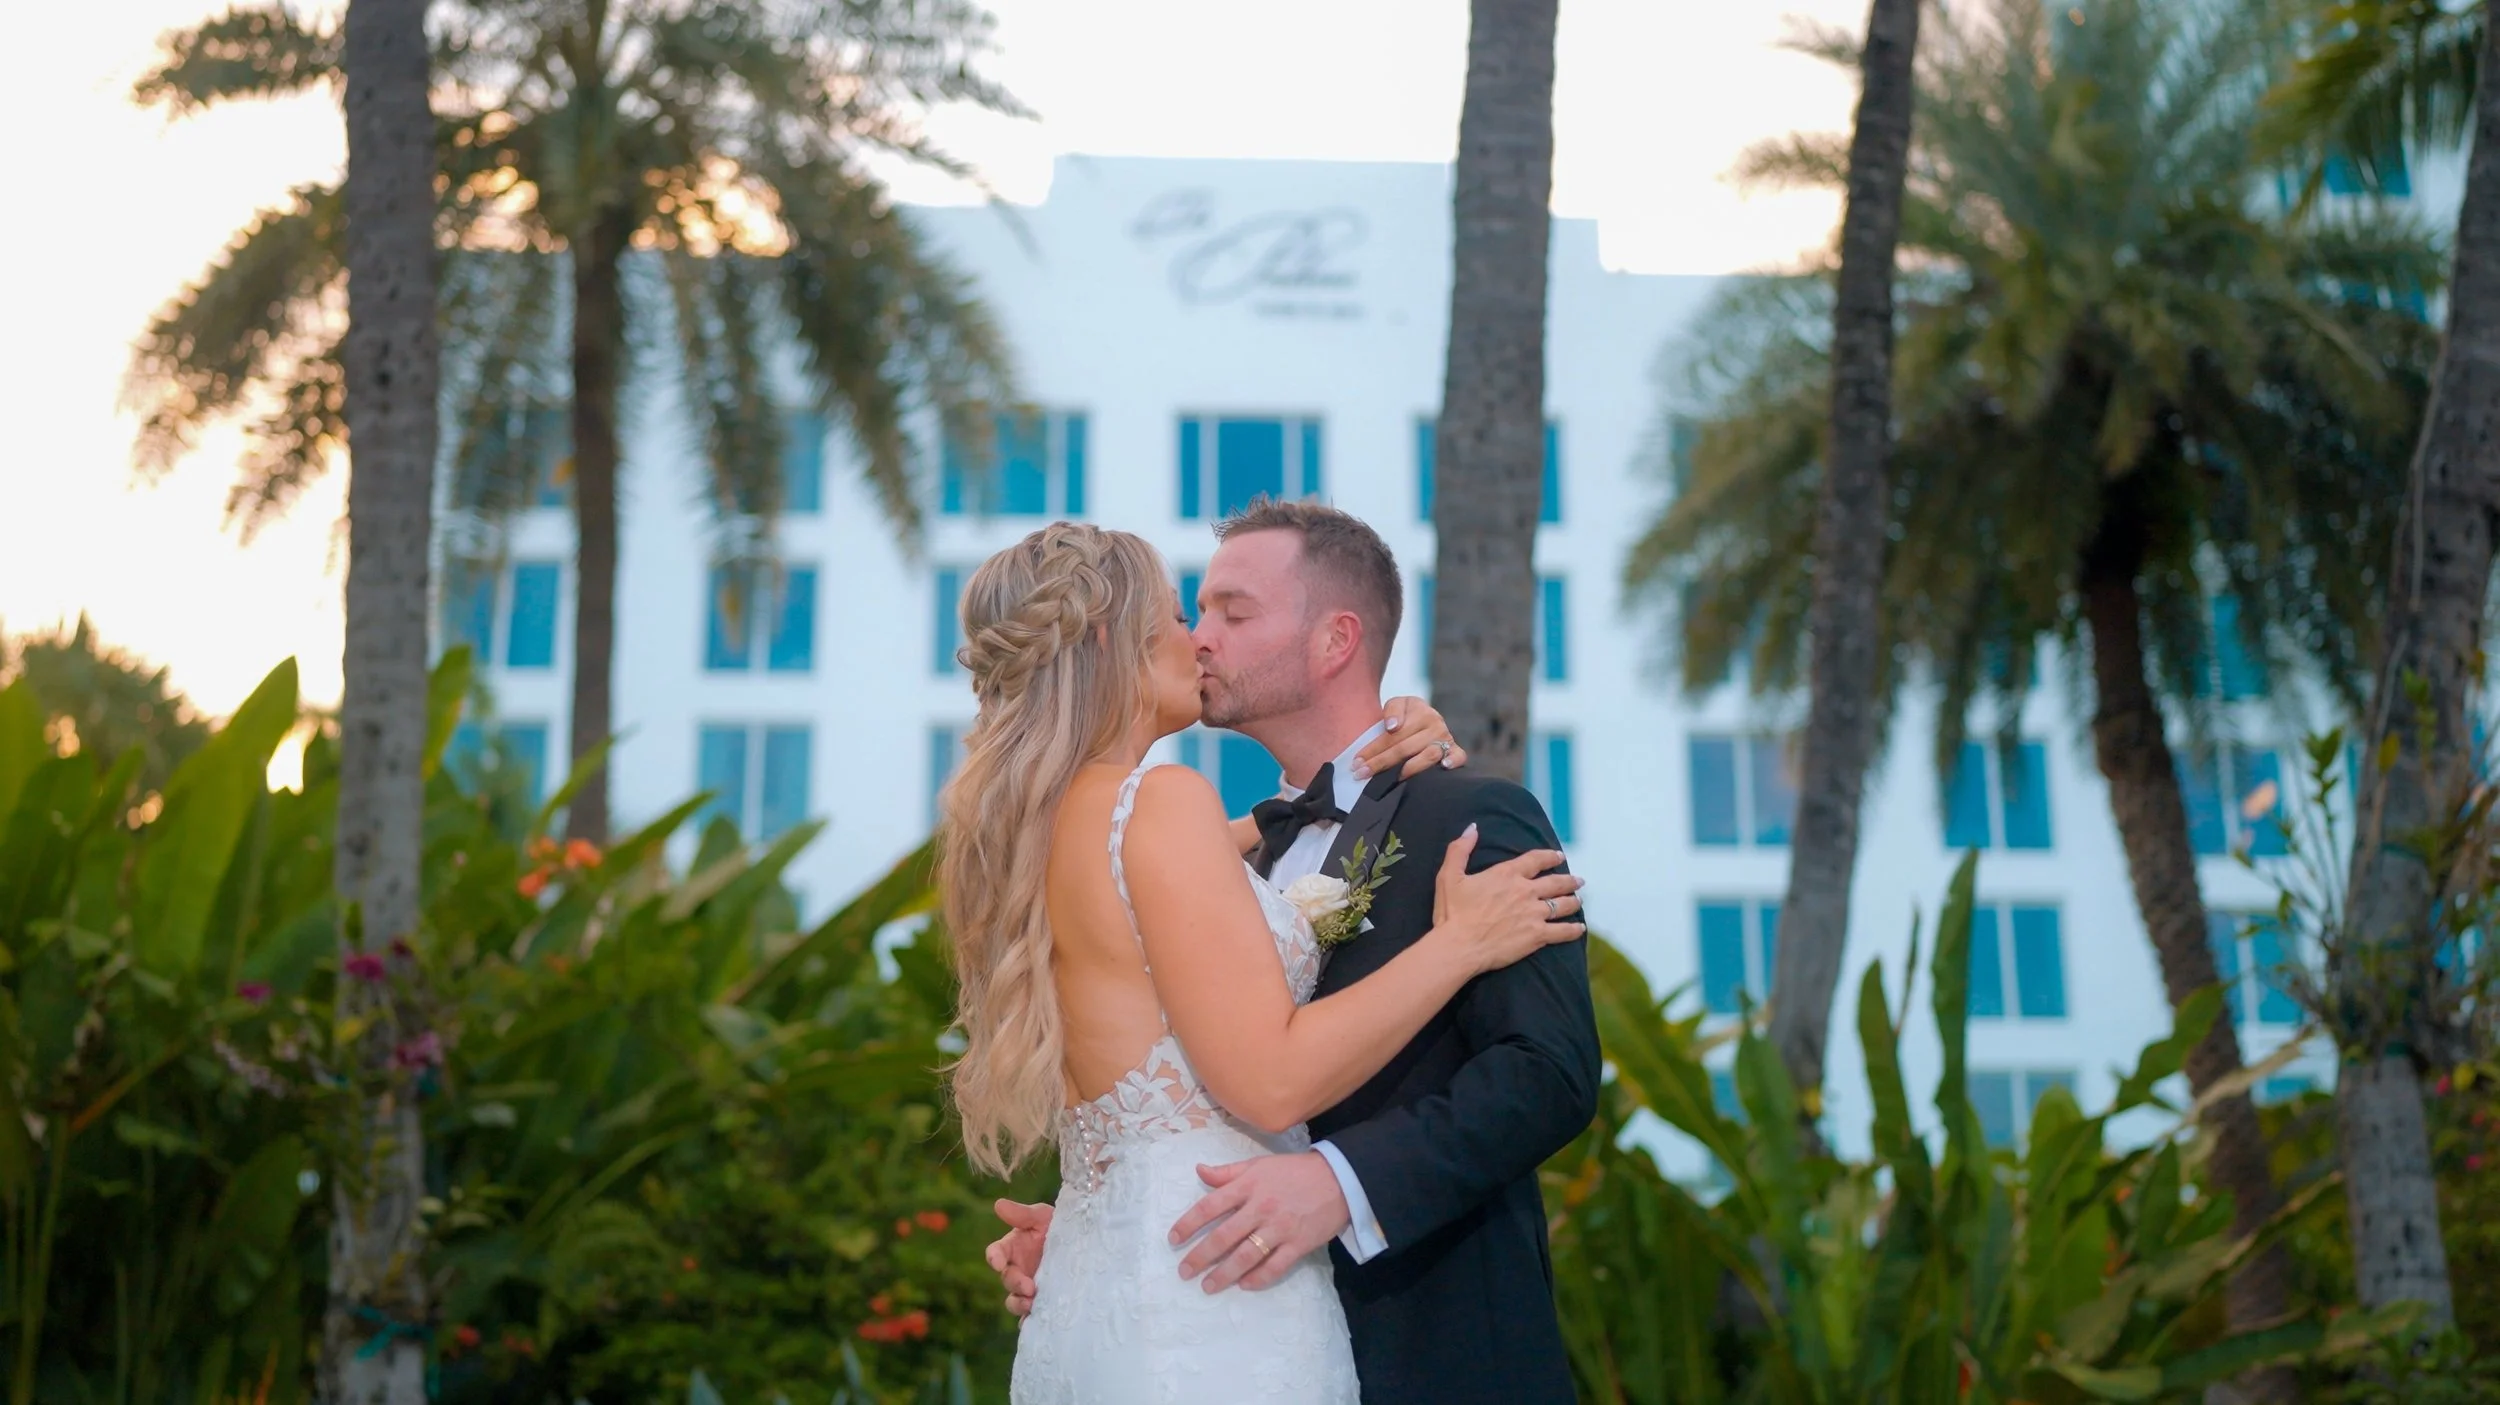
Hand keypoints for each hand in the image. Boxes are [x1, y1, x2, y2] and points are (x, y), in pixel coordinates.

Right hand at [984, 1198, 1051, 1316]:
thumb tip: (998, 1204)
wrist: (1083, 1244)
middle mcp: (1017, 1269)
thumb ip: (1022, 1214)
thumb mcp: (1042, 1216)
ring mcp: (1028, 1287)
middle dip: (1015, 1284)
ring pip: (1014, 1301)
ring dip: (1019, 1304)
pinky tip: (1037, 1322)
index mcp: (1012, 1248)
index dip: (995, 1257)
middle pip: (1007, 1279)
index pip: (996, 1253)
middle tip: (1029, 1287)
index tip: (998, 1262)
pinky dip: (1029, 1321)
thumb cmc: (1057, 1226)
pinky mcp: (1040, 1302)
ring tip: (1031, 1304)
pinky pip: (1030, 1316)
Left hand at [1169, 1152, 1350, 1292]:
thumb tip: (1198, 1171)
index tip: (1173, 1239)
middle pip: (1224, 1237)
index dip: (1188, 1224)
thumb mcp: (1259, 1164)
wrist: (1339, 1179)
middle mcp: (1260, 1208)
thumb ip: (1228, 1172)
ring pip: (1246, 1256)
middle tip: (1184, 1272)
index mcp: (1248, 1186)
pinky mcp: (1298, 1245)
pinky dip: (1258, 1278)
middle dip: (1200, 1257)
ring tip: (1207, 1286)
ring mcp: (1280, 1228)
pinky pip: (1275, 1267)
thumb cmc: (1294, 1171)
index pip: (1210, 1206)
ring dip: (1224, 1274)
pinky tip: (1244, 1285)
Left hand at [1360, 698, 1466, 780]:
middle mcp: (1435, 724)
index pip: (1392, 735)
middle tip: (1361, 774)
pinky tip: (1443, 767)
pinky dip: (1453, 761)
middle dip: (1381, 763)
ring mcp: (1446, 739)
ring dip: (1407, 770)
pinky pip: (1459, 757)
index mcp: (1420, 711)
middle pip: (1404, 748)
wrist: (1426, 717)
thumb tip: (1392, 726)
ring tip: (1391, 779)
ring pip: (1427, 756)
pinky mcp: (1456, 751)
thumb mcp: (1397, 704)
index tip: (1357, 762)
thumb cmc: (1407, 715)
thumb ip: (1392, 710)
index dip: (1373, 749)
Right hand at [1433, 825, 1584, 971]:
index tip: (1559, 856)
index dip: (1550, 856)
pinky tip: (1579, 929)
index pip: (1535, 860)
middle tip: (1578, 880)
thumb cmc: (1452, 912)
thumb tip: (1472, 828)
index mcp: (1506, 874)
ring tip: (1579, 900)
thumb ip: (1460, 849)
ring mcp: (1534, 914)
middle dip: (1569, 880)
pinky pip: (1562, 931)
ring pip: (1563, 905)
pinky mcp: (1537, 936)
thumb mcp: (1449, 875)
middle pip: (1555, 882)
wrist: (1459, 945)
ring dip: (1573, 901)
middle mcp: (1525, 891)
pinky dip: (1573, 930)